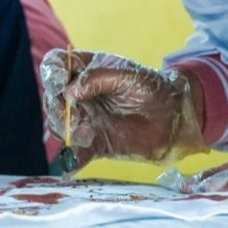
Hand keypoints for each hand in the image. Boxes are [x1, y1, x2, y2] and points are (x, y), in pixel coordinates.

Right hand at [40, 49, 205, 164]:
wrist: (174, 119)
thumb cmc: (153, 89)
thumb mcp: (130, 76)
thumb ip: (99, 79)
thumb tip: (70, 90)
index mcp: (87, 70)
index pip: (57, 65)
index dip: (53, 72)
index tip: (61, 81)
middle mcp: (80, 95)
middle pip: (52, 97)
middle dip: (56, 105)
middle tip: (73, 113)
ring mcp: (85, 119)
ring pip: (59, 124)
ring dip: (65, 129)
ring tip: (84, 131)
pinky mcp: (93, 144)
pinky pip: (75, 153)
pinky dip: (71, 159)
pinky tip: (73, 162)